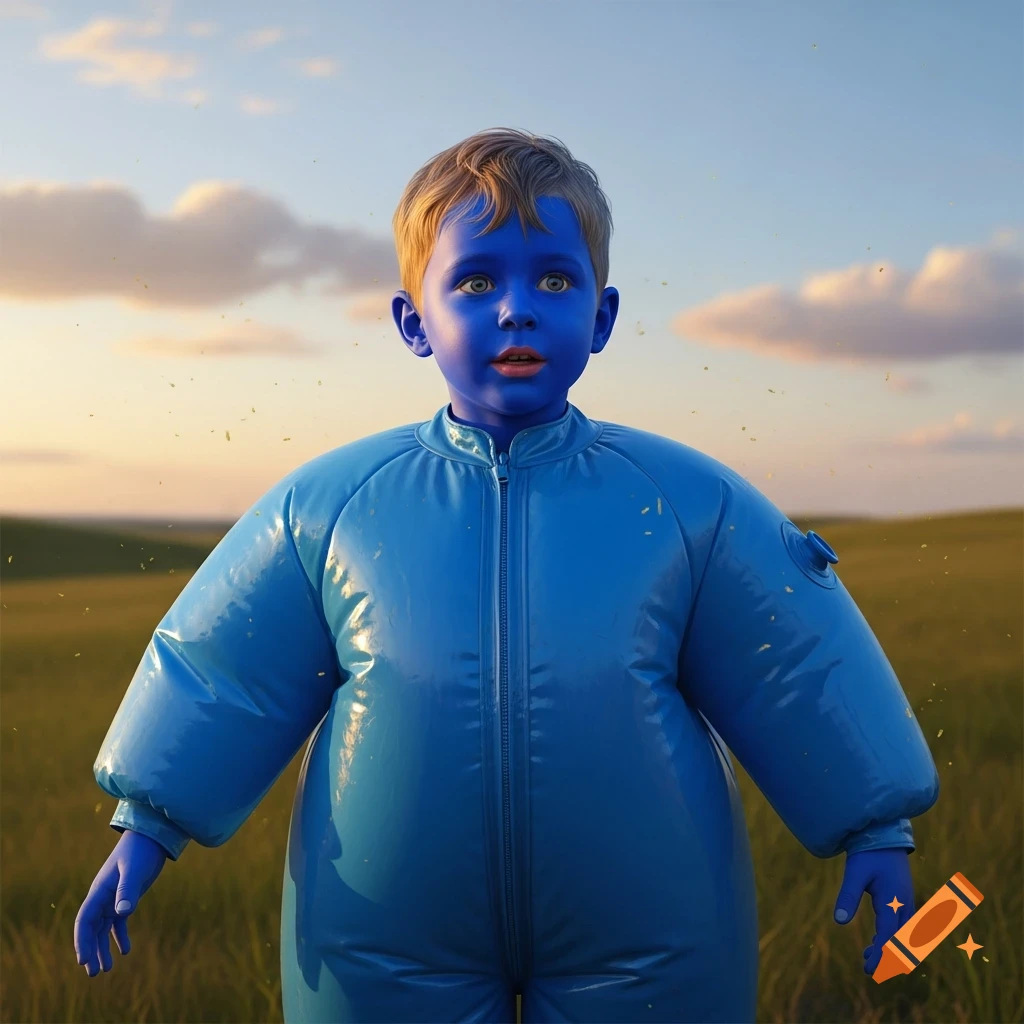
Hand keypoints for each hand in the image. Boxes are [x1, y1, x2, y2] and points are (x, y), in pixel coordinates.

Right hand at [74, 829, 168, 976]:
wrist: (151, 836)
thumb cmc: (140, 850)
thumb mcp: (134, 870)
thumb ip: (128, 890)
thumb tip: (122, 913)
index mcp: (99, 891)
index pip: (85, 920)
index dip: (82, 940)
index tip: (83, 960)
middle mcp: (103, 897)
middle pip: (91, 929)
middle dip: (91, 951)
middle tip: (94, 973)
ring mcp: (113, 898)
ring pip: (103, 928)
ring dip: (103, 948)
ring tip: (106, 969)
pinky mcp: (126, 898)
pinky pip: (118, 922)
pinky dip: (119, 936)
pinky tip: (126, 950)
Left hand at [833, 847, 914, 974]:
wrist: (883, 834)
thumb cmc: (868, 853)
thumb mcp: (855, 872)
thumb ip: (848, 896)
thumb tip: (838, 921)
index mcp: (894, 901)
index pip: (889, 937)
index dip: (880, 955)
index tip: (869, 970)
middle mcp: (904, 905)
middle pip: (900, 942)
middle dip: (886, 957)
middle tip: (867, 969)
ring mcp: (906, 902)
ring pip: (903, 936)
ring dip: (889, 949)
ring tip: (867, 957)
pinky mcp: (903, 899)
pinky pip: (902, 927)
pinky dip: (891, 938)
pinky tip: (876, 941)